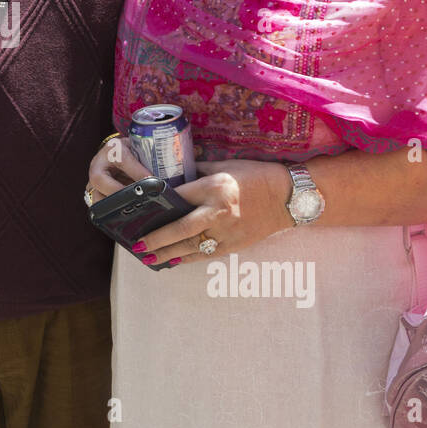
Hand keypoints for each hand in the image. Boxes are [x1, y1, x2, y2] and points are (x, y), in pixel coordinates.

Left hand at [89, 142, 291, 267]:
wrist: (288, 197)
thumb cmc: (256, 176)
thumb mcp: (226, 166)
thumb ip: (199, 171)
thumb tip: (175, 174)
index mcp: (215, 188)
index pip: (179, 197)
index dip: (159, 205)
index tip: (141, 211)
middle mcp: (219, 212)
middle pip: (181, 228)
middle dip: (157, 239)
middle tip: (138, 245)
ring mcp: (227, 231)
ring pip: (192, 247)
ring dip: (168, 253)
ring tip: (148, 258)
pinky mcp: (235, 245)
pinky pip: (206, 255)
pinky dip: (188, 259)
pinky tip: (173, 261)